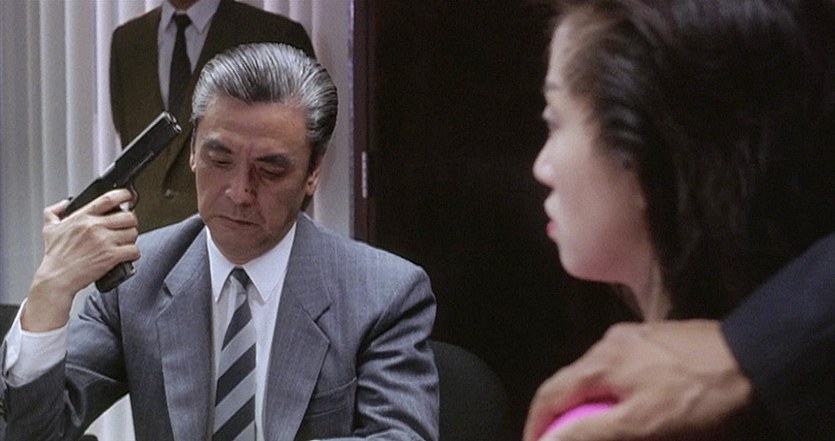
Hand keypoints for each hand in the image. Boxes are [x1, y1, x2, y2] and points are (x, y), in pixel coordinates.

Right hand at [22, 189, 138, 331]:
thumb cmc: (55, 256)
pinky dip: (133, 253)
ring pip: (133, 233)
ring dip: (132, 238)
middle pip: (128, 216)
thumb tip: (65, 203)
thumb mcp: (49, 229)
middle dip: (131, 221)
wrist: (57, 278)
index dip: (124, 194)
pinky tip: (126, 255)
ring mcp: (104, 241)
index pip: (108, 199)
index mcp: (83, 217)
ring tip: (124, 242)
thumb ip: (54, 212)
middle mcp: (95, 227)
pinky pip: (134, 250)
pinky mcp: (111, 256)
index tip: (129, 196)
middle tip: (126, 226)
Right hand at [524, 320, 753, 440]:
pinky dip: (617, 392)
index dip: (536, 425)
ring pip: (599, 375)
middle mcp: (610, 342)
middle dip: (564, 414)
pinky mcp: (661, 340)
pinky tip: (635, 408)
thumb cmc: (700, 395)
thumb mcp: (641, 424)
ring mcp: (637, 337)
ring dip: (591, 403)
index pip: (550, 394)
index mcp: (600, 361)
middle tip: (565, 440)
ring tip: (600, 428)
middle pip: (573, 382)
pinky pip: (625, 369)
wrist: (758, 358)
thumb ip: (590, 433)